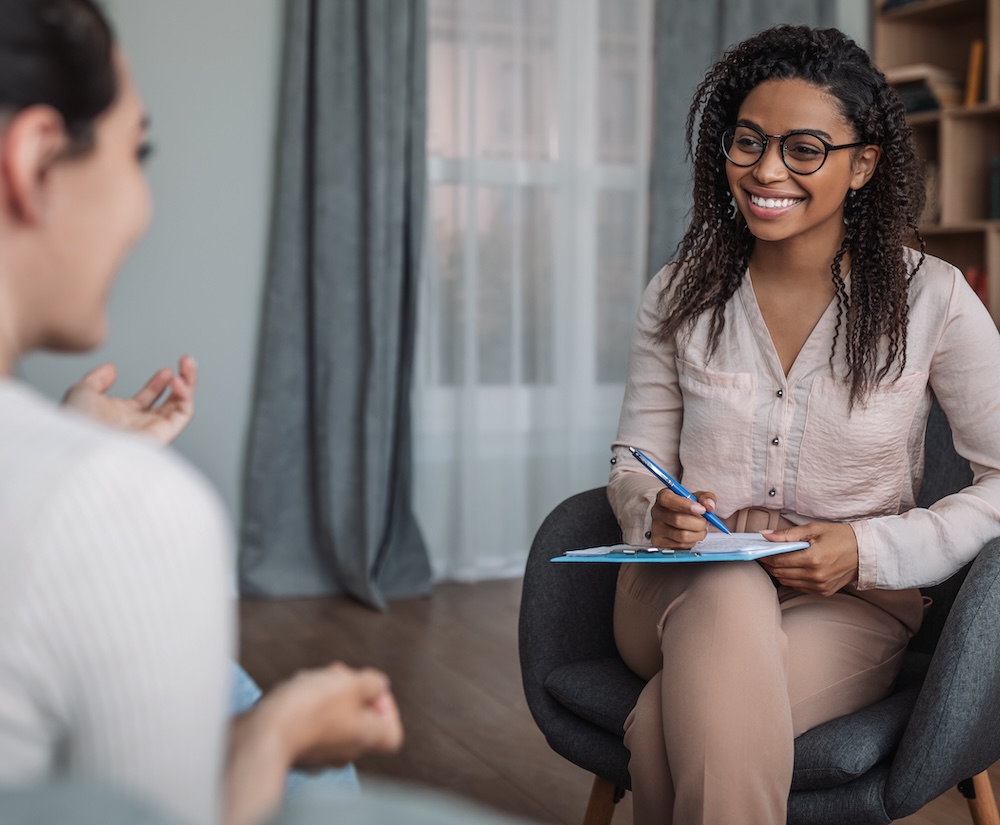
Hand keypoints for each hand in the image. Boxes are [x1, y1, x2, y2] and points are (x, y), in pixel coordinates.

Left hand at [61, 356, 197, 445]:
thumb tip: (110, 368)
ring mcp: (153, 430)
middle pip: (171, 402)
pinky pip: (183, 415)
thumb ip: (96, 379)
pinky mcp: (162, 435)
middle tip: (186, 361)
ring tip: (188, 364)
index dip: (159, 382)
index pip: (149, 398)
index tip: (166, 369)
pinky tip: (177, 380)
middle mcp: (141, 424)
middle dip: (183, 380)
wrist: (80, 443)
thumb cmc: (76, 425)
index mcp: (123, 416)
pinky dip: (185, 396)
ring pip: (182, 406)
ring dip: (189, 383)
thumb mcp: (82, 392)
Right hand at [260, 662, 402, 767]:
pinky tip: (295, 692)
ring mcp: (320, 754)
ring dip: (328, 696)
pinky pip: (310, 726)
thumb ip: (372, 684)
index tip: (371, 688)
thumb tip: (380, 685)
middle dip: (352, 692)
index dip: (387, 707)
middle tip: (339, 676)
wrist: (262, 734)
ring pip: (334, 720)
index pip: (392, 733)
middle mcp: (346, 752)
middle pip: (361, 722)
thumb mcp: (351, 684)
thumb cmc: (307, 711)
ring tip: (313, 679)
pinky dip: (307, 707)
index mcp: (366, 738)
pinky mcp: (296, 750)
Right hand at [649, 487, 718, 548]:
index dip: (685, 505)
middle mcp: (657, 512)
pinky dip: (692, 542)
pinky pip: (680, 546)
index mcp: (663, 497)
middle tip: (705, 522)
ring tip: (701, 530)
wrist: (678, 519)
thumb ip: (706, 498)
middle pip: (677, 520)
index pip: (667, 499)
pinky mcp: (659, 542)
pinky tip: (692, 536)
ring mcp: (656, 528)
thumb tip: (709, 506)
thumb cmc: (688, 507)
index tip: (701, 509)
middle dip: (698, 523)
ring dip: (698, 534)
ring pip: (681, 535)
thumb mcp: (698, 497)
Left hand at [757, 522, 858, 595]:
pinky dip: (791, 578)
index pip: (778, 561)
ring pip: (788, 582)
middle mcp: (815, 576)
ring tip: (775, 561)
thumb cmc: (840, 537)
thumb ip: (788, 534)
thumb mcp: (814, 529)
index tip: (756, 551)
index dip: (764, 557)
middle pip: (780, 573)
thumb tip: (765, 535)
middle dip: (769, 565)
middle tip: (763, 555)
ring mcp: (820, 586)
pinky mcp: (824, 592)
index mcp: (812, 559)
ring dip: (778, 573)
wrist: (865, 552)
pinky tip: (791, 568)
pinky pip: (799, 587)